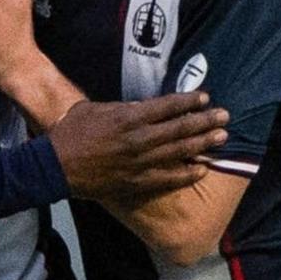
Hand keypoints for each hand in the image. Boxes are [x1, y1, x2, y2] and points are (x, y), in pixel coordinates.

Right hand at [48, 94, 228, 200]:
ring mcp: (140, 162)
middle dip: (205, 121)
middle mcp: (139, 139)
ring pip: (180, 151)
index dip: (189, 101)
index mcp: (128, 117)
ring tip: (222, 138)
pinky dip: (187, 173)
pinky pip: (169, 178)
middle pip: (180, 128)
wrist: (55, 166)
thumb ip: (121, 107)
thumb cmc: (71, 133)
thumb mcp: (94, 110)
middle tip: (225, 116)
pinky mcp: (137, 181)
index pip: (168, 106)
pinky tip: (202, 169)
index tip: (205, 98)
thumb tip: (143, 106)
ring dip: (203, 144)